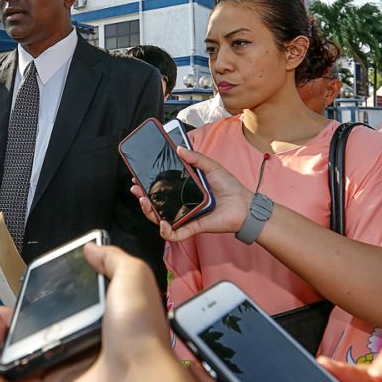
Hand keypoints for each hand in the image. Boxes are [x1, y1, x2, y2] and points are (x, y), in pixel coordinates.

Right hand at [0, 244, 203, 381]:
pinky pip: (19, 380)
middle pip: (37, 329)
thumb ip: (112, 259)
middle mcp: (82, 343)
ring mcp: (66, 367)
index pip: (65, 304)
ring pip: (23, 352)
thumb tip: (91, 246)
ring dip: (1, 337)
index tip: (25, 286)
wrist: (137, 377)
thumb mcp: (132, 278)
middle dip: (13, 315)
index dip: (42, 296)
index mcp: (101, 318)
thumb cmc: (139, 331)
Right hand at [130, 145, 251, 242]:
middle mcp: (182, 204)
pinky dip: (166, 231)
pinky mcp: (192, 227)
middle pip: (156, 204)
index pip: (161, 188)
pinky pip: (175, 234)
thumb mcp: (211, 167)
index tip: (137, 177)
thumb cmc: (230, 187)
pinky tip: (162, 223)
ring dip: (149, 212)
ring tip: (144, 202)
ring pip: (160, 219)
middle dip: (143, 198)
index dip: (148, 184)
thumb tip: (179, 148)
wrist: (245, 205)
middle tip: (136, 189)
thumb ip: (195, 158)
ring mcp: (186, 216)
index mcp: (185, 189)